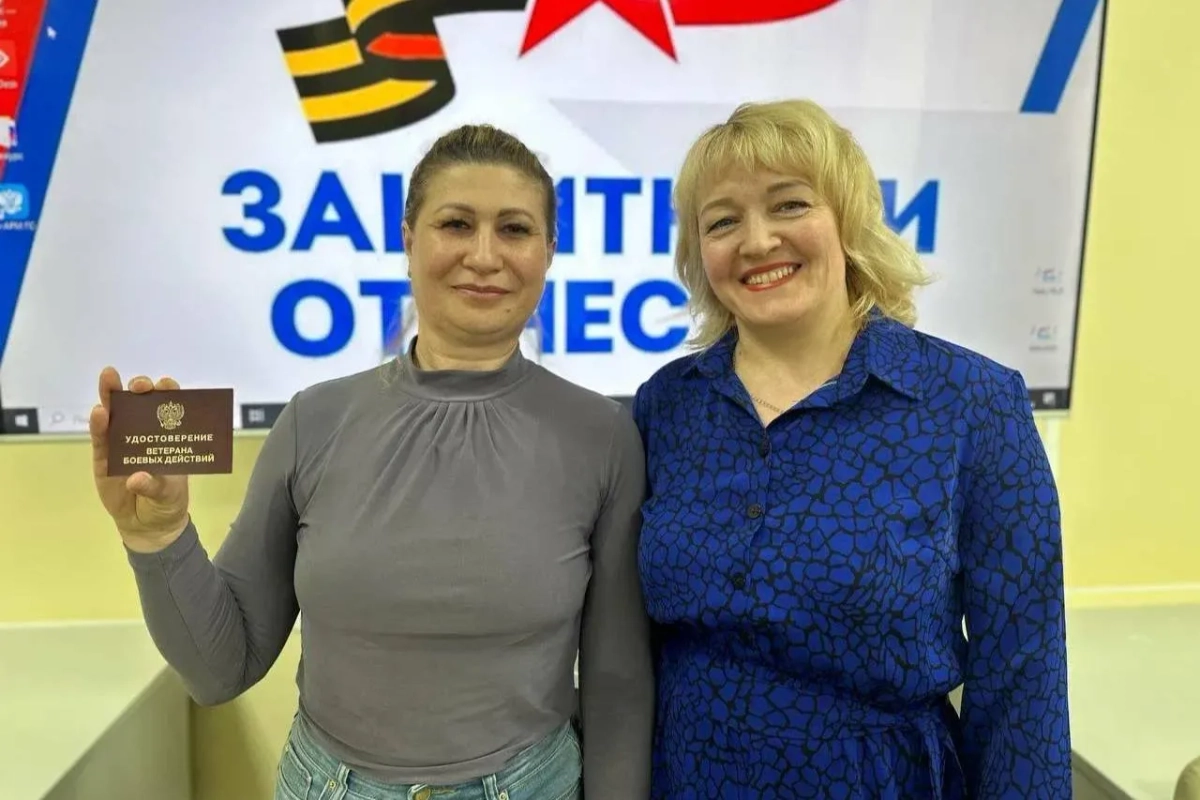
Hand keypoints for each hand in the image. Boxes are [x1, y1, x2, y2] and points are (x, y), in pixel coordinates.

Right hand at [90, 367, 190, 552]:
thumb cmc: (166, 502)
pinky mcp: (104, 458)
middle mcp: (145, 434)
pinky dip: (99, 425)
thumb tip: (136, 479)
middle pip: (141, 405)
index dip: (169, 394)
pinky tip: (99, 412)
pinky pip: (101, 438)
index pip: (170, 409)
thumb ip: (154, 486)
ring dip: (112, 395)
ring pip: (116, 414)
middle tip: (140, 385)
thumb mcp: (168, 495)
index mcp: (168, 437)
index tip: (167, 385)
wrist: (148, 525)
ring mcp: (122, 443)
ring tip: (109, 378)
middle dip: (140, 390)